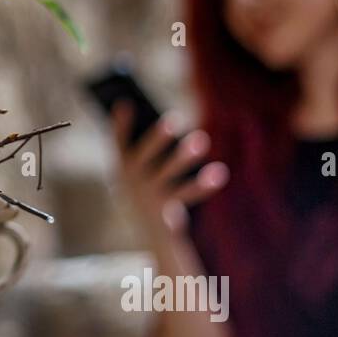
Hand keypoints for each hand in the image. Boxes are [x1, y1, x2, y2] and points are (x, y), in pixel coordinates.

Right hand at [111, 102, 228, 246]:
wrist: (147, 232)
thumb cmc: (147, 189)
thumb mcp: (140, 169)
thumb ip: (152, 144)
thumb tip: (168, 119)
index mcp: (123, 166)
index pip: (118, 142)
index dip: (120, 124)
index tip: (127, 103)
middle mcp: (133, 180)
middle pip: (146, 154)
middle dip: (159, 137)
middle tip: (174, 118)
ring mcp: (150, 196)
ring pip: (168, 173)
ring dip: (184, 157)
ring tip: (202, 139)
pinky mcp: (168, 211)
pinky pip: (188, 194)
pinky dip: (201, 186)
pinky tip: (219, 172)